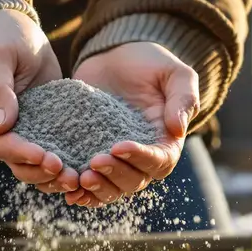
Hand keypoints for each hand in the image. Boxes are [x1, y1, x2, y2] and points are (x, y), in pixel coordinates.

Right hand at [0, 9, 77, 192]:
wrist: (9, 28)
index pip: (2, 146)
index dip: (24, 156)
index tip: (49, 158)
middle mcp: (1, 132)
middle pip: (20, 165)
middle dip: (45, 174)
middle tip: (72, 175)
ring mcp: (24, 131)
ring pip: (36, 167)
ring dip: (57, 177)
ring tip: (81, 178)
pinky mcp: (44, 126)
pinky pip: (53, 152)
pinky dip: (68, 162)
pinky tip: (88, 166)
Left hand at [66, 42, 198, 206]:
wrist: (116, 57)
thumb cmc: (150, 64)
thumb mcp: (174, 74)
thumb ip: (183, 98)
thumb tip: (178, 128)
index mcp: (166, 141)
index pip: (159, 161)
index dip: (140, 158)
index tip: (119, 146)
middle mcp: (142, 158)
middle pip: (134, 181)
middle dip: (114, 175)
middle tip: (94, 161)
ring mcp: (117, 161)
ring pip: (112, 188)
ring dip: (97, 189)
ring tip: (80, 178)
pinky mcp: (92, 155)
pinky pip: (90, 185)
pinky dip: (82, 193)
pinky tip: (69, 191)